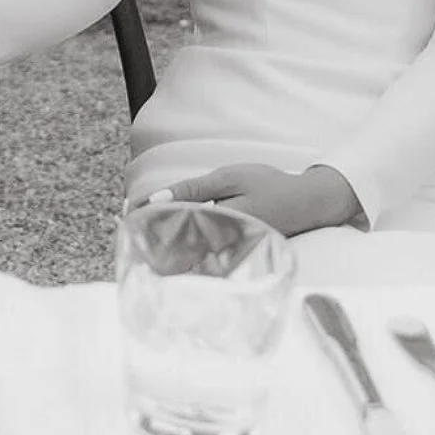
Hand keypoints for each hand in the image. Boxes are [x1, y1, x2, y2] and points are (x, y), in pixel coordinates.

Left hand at [138, 163, 361, 236]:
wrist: (310, 203)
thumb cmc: (270, 185)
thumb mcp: (229, 178)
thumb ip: (193, 190)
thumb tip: (156, 200)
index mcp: (218, 226)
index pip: (171, 228)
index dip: (145, 220)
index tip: (124, 213)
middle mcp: (221, 248)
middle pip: (174, 249)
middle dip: (149, 236)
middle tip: (125, 221)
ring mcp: (228, 256)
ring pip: (185, 255)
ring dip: (163, 243)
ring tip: (141, 232)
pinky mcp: (232, 257)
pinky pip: (201, 255)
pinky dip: (183, 246)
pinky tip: (170, 238)